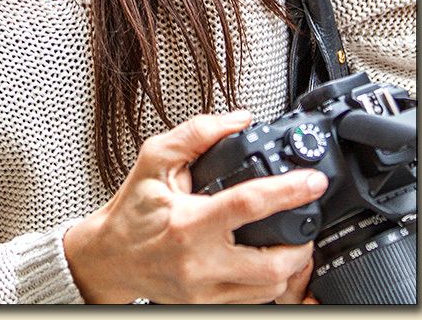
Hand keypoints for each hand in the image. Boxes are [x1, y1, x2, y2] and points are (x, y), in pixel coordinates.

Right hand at [63, 111, 328, 303]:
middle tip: (307, 220)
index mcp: (189, 223)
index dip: (288, 191)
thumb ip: (198, 133)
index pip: (250, 205)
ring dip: (292, 266)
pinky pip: (255, 303)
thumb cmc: (132, 209)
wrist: (109, 258)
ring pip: (270, 291)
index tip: (312, 182)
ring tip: (293, 240)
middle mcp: (200, 263)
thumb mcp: (155, 158)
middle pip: (272, 265)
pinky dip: (272, 283)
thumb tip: (240, 120)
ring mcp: (205, 292)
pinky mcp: (208, 307)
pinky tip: (271, 261)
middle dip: (302, 243)